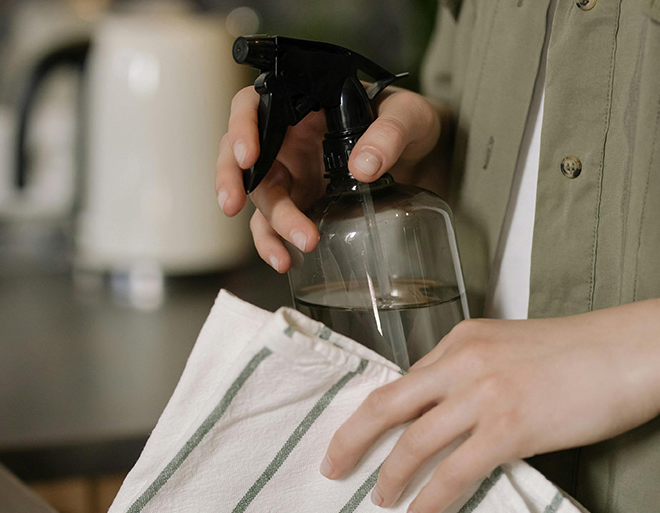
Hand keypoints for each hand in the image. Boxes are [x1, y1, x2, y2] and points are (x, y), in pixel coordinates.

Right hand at [214, 86, 443, 272]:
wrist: (427, 153)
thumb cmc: (411, 122)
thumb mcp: (409, 116)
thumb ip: (390, 133)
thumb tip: (363, 166)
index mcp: (303, 104)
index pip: (255, 105)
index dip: (242, 126)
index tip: (249, 155)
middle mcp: (289, 137)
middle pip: (243, 155)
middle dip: (232, 181)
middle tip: (233, 205)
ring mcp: (294, 173)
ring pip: (260, 196)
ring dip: (268, 225)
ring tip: (288, 253)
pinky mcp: (303, 203)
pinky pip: (275, 224)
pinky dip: (275, 244)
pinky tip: (286, 261)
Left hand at [319, 303, 659, 512]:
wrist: (636, 351)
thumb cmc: (585, 352)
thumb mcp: (516, 346)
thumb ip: (478, 370)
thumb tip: (451, 411)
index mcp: (464, 337)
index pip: (404, 380)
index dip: (374, 414)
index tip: (355, 436)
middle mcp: (464, 361)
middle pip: (387, 405)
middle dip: (351, 440)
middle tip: (333, 468)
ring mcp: (484, 395)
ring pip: (414, 443)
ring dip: (389, 476)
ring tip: (380, 500)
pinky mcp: (510, 428)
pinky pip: (454, 472)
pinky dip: (430, 496)